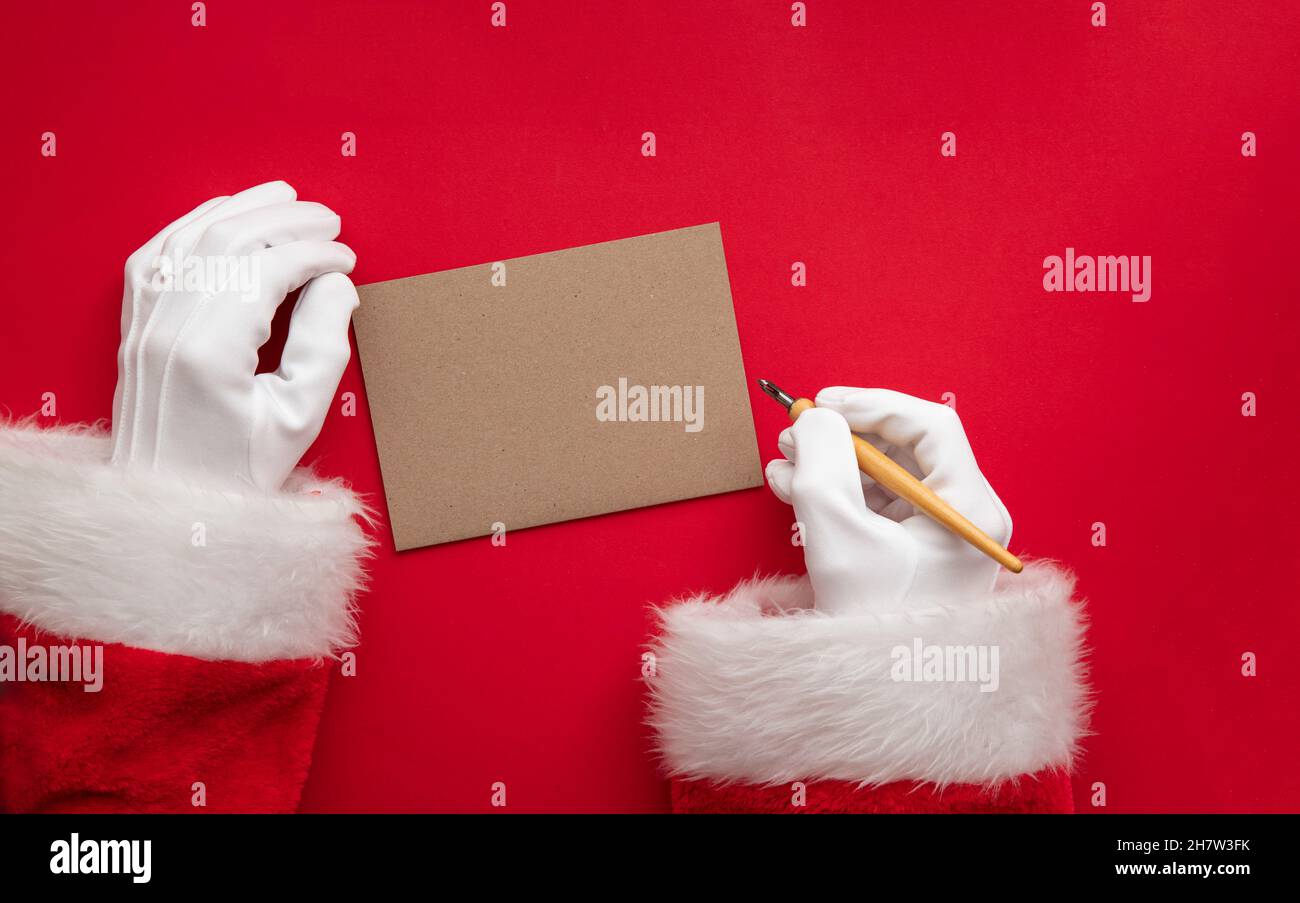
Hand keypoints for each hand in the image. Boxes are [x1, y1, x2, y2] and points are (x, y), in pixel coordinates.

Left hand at [110, 181, 359, 490]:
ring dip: (240, 210)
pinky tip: (223, 216)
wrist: (168, 511)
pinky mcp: (133, 330)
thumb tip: (336, 286)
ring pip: (189, 239)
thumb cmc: (238, 476)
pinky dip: (191, 226)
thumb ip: (323, 347)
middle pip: (228, 242)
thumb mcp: (299, 420)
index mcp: (209, 354)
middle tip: (330, 220)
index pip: (265, 271)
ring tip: (285, 197)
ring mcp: (143, 326)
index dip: (313, 255)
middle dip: (285, 222)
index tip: (348, 260)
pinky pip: (154, 256)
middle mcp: (167, 330)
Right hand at [764, 387, 1012, 613]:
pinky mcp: (912, 553)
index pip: (930, 427)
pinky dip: (835, 492)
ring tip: (784, 464)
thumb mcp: (838, 532)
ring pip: (884, 476)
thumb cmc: (872, 621)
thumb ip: (822, 462)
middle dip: (844, 435)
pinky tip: (792, 488)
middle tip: (795, 431)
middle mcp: (964, 516)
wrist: (882, 698)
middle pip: (905, 449)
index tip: (824, 404)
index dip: (874, 406)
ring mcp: (938, 536)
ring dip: (831, 463)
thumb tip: (816, 418)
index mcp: (970, 508)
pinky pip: (875, 505)